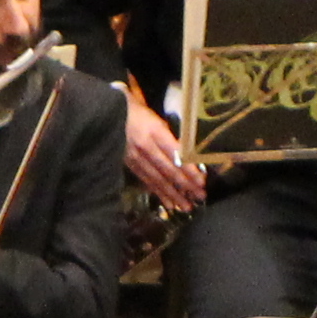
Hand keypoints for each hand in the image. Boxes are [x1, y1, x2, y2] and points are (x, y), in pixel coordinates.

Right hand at [123, 96, 207, 211]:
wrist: (114, 112)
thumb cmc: (142, 111)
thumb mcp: (160, 117)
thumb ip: (175, 134)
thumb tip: (194, 154)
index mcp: (154, 130)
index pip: (175, 154)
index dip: (189, 169)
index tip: (202, 181)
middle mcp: (144, 145)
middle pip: (167, 169)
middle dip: (185, 185)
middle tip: (200, 196)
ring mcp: (135, 156)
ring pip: (157, 179)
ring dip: (173, 194)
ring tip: (187, 206)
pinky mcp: (129, 164)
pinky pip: (147, 181)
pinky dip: (159, 194)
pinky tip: (170, 204)